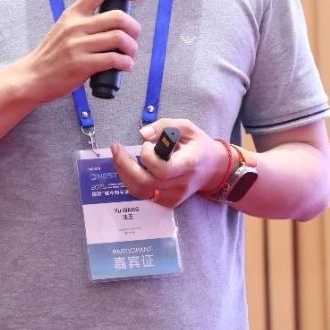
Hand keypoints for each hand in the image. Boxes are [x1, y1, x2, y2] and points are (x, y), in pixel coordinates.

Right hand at [14, 0, 143, 104]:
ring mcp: (78, 45)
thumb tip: (117, 21)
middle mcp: (76, 26)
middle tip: (134, 38)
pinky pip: (114, 59)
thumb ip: (85, 22)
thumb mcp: (64, 28)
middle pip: (118, 17)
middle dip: (134, 28)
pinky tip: (125, 66)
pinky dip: (126, 63)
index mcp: (73, 14)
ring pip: (119, 38)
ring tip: (130, 55)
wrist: (33, 77)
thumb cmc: (53, 55)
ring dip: (132, 48)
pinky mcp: (81, 65)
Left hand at [110, 119, 227, 208]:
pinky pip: (143, 195)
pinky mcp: (168, 203)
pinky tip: (130, 168)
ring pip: (140, 191)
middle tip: (116, 149)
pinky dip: (132, 181)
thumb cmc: (198, 146)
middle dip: (124, 166)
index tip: (147, 144)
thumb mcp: (187, 127)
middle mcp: (180, 185)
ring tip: (119, 157)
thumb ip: (164, 127)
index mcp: (188, 165)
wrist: (213, 169)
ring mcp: (174, 197)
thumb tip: (142, 134)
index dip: (148, 157)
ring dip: (124, 173)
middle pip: (144, 183)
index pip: (162, 169)